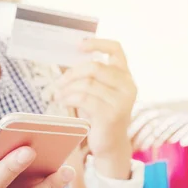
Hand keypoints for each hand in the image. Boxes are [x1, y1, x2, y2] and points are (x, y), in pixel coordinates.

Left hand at [52, 39, 136, 158]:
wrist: (111, 145)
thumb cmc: (102, 116)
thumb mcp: (101, 92)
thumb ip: (94, 77)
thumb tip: (70, 62)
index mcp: (126, 77)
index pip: (116, 49)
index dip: (97, 43)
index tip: (78, 46)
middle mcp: (128, 86)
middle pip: (94, 67)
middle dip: (72, 73)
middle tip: (59, 82)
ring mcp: (121, 101)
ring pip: (86, 84)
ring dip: (67, 88)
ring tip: (59, 94)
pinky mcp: (110, 115)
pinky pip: (83, 98)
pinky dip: (68, 98)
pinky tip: (63, 102)